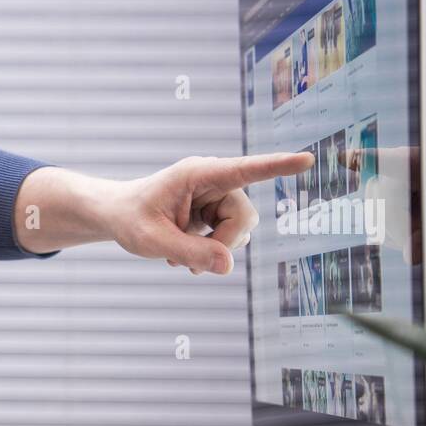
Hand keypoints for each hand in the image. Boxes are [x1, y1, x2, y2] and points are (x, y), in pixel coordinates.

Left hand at [117, 152, 314, 274]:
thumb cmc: (130, 219)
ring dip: (216, 251)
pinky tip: (185, 256)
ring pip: (241, 230)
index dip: (277, 166)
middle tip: (189, 264)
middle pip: (245, 217)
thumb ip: (189, 252)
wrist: (118, 216)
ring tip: (181, 259)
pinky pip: (231, 238)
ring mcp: (217, 196)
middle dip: (223, 245)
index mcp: (198, 174)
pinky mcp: (216, 212)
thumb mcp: (153, 241)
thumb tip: (228, 266)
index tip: (307, 160)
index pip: (245, 169)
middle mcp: (214, 181)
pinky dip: (212, 252)